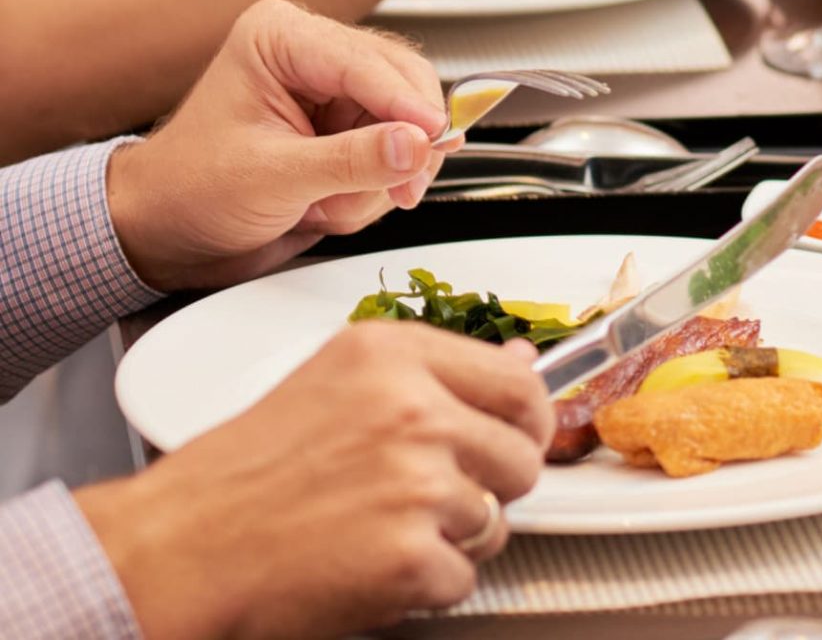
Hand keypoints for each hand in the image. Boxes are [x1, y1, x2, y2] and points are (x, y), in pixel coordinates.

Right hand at [75, 323, 551, 639]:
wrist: (174, 550)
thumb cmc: (239, 476)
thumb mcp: (334, 386)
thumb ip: (432, 376)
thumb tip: (522, 361)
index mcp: (392, 356)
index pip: (518, 382)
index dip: (526, 420)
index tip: (515, 437)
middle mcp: (413, 411)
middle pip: (520, 458)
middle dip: (487, 488)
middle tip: (421, 499)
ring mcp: (417, 484)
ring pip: (495, 523)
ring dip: (448, 539)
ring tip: (375, 531)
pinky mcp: (412, 555)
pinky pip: (462, 578)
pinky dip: (422, 587)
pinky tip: (367, 566)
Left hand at [107, 0, 451, 290]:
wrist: (170, 228)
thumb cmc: (192, 189)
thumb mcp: (271, 177)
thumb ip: (350, 161)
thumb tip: (415, 145)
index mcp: (280, 38)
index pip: (368, 63)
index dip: (407, 104)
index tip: (437, 137)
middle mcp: (314, 54)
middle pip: (404, 85)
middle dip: (399, 147)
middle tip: (402, 188)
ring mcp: (336, 91)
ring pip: (409, 125)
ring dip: (382, 178)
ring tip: (329, 204)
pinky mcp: (350, 126)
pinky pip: (400, 152)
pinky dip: (378, 188)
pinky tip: (334, 202)